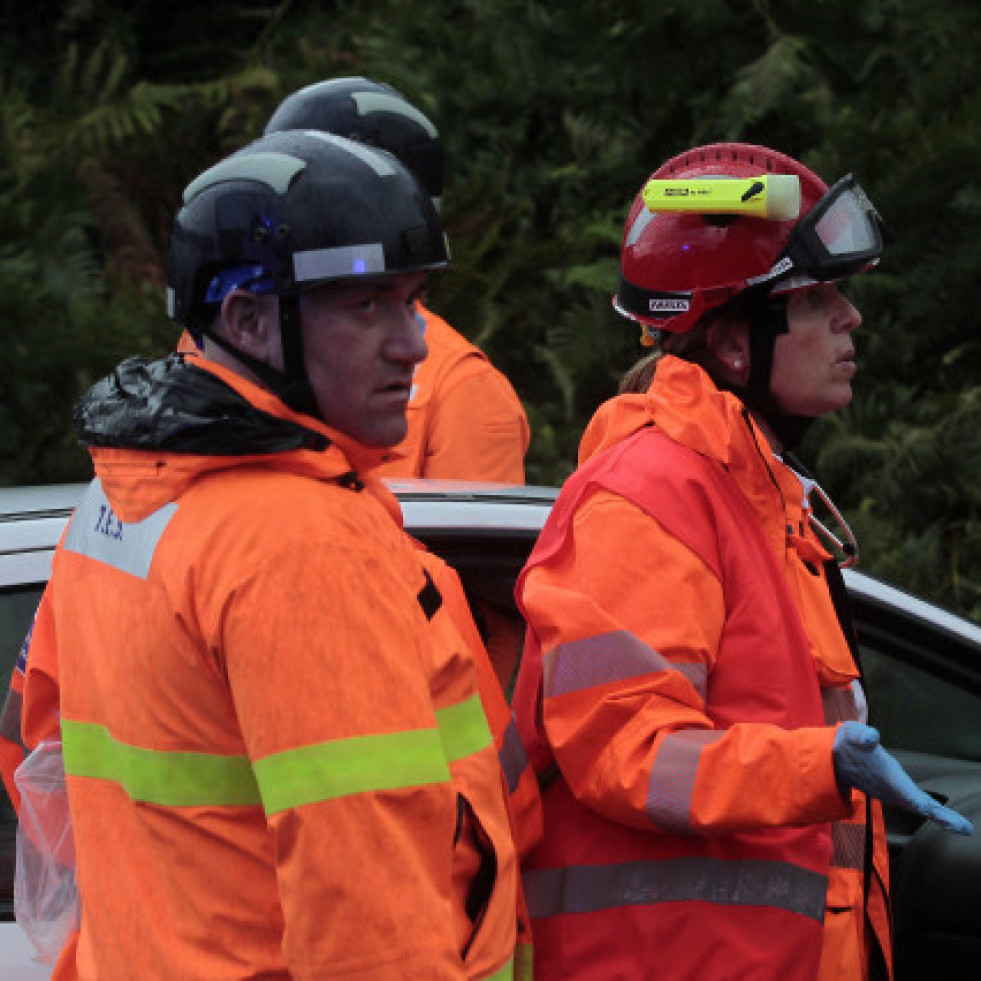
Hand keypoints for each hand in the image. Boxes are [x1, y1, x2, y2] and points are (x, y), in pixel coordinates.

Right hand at [832, 722, 972, 834]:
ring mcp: (894, 793)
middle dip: (943, 818)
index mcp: (889, 780)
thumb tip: (872, 738)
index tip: (951, 822)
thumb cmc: (849, 743)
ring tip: (962, 826)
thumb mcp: (854, 734)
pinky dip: (933, 810)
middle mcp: (893, 791)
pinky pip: (918, 803)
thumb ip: (863, 736)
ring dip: (940, 816)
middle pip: (922, 808)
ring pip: (920, 807)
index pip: (914, 799)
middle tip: (966, 829)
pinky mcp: (895, 791)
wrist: (834, 758)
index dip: (933, 810)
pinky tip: (944, 815)